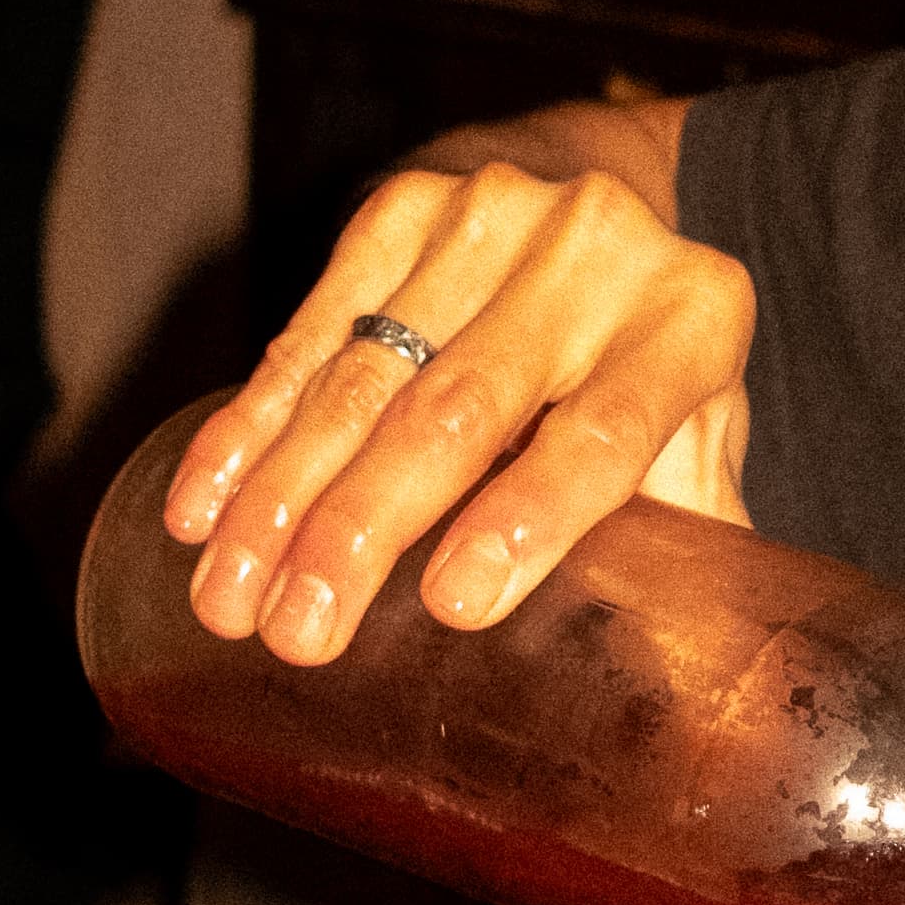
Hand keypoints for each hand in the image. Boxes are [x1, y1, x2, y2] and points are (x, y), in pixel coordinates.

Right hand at [164, 133, 748, 661]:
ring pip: (364, 375)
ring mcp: (491, 216)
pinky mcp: (403, 206)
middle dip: (365, 529)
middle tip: (298, 633)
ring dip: (281, 496)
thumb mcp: (701, 445)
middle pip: (463, 408)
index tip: (455, 605)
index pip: (606, 431)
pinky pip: (305, 332)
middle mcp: (594, 252)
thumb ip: (691, 550)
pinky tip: (202, 506)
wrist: (607, 217)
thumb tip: (672, 698)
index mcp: (691, 322)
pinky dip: (246, 428)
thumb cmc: (652, 373)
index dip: (531, 517)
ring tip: (229, 599)